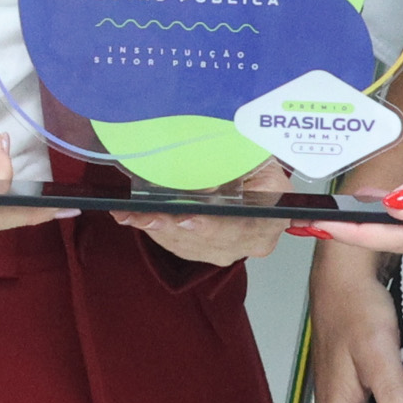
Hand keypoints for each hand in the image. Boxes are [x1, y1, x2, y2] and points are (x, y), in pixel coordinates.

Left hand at [109, 161, 293, 266]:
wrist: (253, 172)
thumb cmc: (254, 160)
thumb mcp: (254, 153)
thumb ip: (235, 163)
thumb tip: (204, 180)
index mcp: (271, 214)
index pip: (245, 224)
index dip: (214, 225)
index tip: (188, 219)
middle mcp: (252, 238)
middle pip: (210, 240)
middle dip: (175, 227)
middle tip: (149, 216)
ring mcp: (227, 247)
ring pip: (188, 243)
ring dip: (157, 228)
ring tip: (132, 214)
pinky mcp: (204, 249)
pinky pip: (175, 243)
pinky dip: (152, 229)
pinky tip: (131, 217)